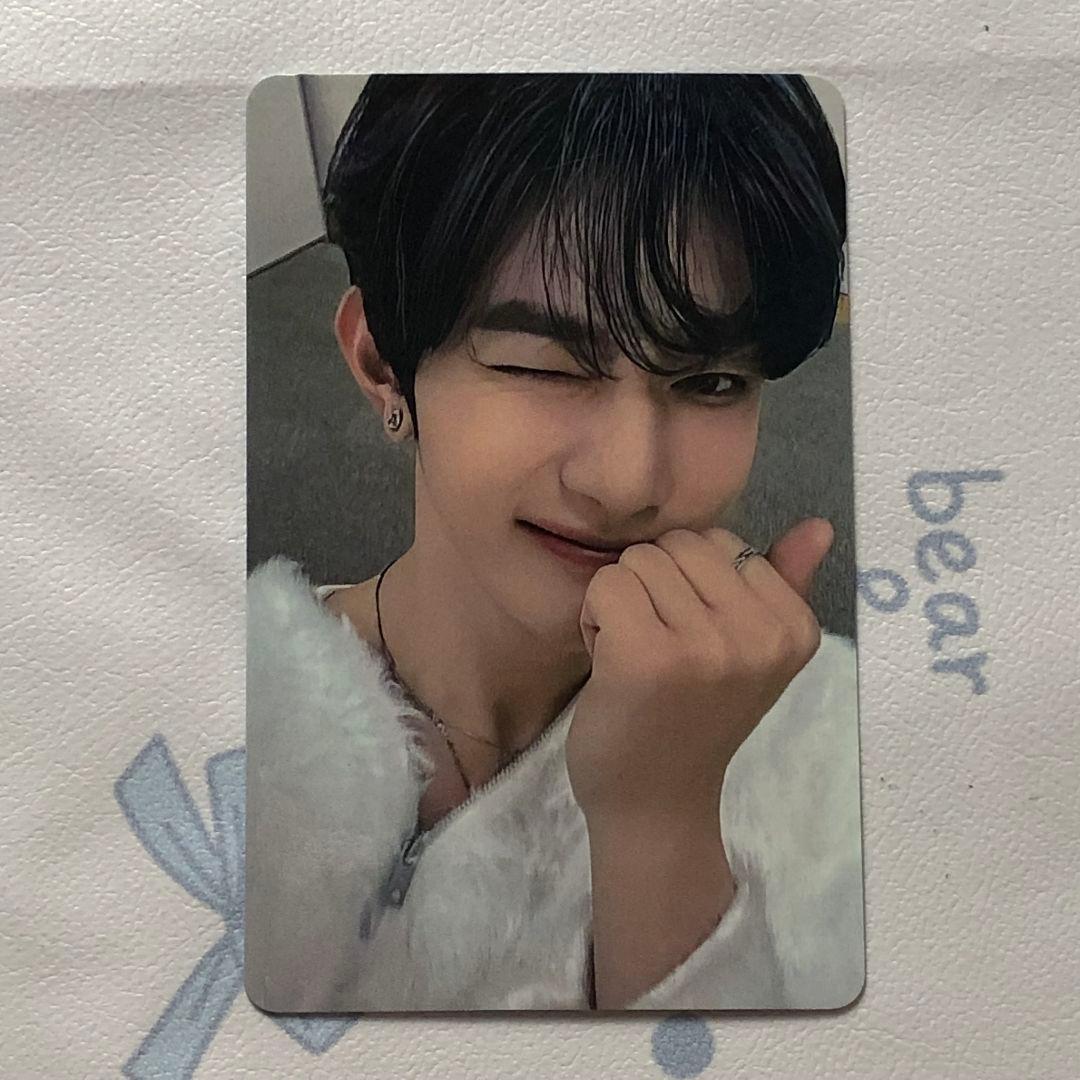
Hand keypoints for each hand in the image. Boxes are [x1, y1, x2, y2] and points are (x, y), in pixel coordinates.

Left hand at [565, 518, 833, 824]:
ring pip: (637, 560)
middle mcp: (760, 634)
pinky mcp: (647, 655)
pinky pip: (606, 584)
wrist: (656, 802)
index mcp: (795, 627)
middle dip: (654, 587)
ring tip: (636, 658)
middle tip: (660, 651)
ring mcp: (706, 645)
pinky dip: (593, 619)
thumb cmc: (697, 719)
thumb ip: (785, 584)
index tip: (694, 641)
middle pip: (677, 544)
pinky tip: (609, 665)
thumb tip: (820, 525)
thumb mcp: (754, 651)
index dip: (691, 584)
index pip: (721, 540)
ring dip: (622, 603)